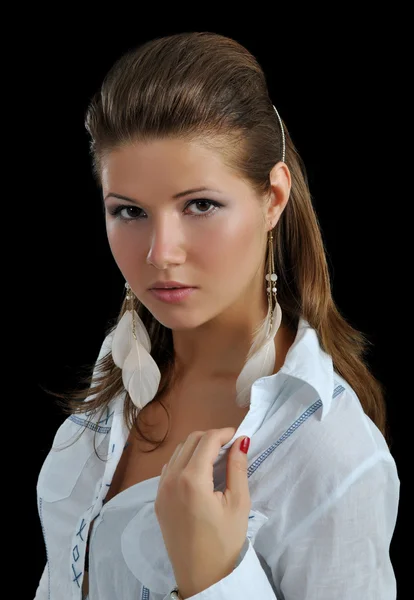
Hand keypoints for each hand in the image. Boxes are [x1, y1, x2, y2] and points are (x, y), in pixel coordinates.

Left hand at [154, 427, 250, 598]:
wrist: (201, 577)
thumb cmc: (224, 542)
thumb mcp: (238, 504)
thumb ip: (238, 468)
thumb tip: (241, 442)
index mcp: (191, 479)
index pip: (207, 440)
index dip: (224, 433)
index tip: (238, 437)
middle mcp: (171, 479)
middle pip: (190, 441)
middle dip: (210, 437)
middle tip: (230, 446)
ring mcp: (160, 489)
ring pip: (177, 452)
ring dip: (196, 447)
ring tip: (216, 456)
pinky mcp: (158, 500)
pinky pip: (169, 468)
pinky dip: (184, 460)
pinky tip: (199, 471)